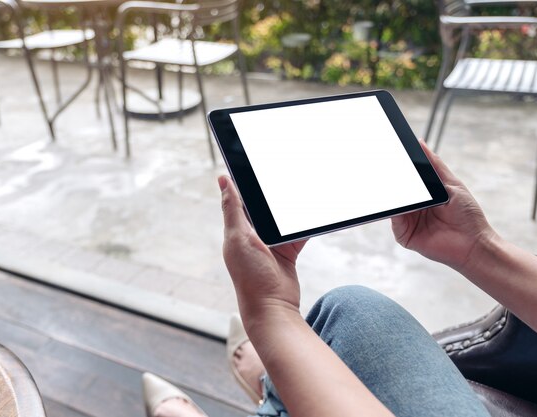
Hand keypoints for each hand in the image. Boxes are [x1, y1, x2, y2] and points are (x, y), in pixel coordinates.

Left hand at [219, 176, 306, 323]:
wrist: (273, 309)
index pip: (240, 198)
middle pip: (264, 205)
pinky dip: (305, 225)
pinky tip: (314, 213)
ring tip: (302, 188)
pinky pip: (299, 233)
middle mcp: (252, 234)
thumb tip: (222, 180)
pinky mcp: (288, 251)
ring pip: (283, 217)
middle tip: (285, 170)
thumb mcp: (238, 238)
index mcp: (236, 229)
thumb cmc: (250, 276)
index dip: (246, 180)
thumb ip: (232, 209)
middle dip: (274, 191)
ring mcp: (271, 243)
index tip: (255, 159)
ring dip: (291, 208)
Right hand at [391, 141, 496, 270]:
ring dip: (392, 195)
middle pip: (398, 191)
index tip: (392, 153)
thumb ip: (435, 165)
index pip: (407, 180)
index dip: (400, 168)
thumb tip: (420, 143)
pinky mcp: (405, 235)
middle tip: (386, 167)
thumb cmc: (468, 216)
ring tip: (392, 183)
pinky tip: (398, 203)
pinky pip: (394, 220)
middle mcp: (414, 208)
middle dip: (392, 180)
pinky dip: (393, 211)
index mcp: (424, 195)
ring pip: (393, 204)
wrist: (473, 244)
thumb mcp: (452, 184)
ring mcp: (408, 221)